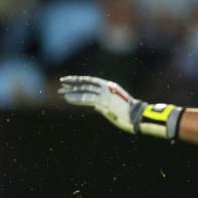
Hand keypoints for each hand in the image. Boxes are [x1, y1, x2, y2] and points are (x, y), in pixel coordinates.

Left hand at [59, 75, 182, 138]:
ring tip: (60, 93)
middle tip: (60, 85)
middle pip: (86, 83)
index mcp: (109, 87)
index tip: (67, 81)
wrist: (138, 117)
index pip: (91, 81)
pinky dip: (76, 98)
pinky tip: (67, 99)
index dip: (78, 80)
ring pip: (85, 90)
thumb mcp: (112, 107)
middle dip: (72, 84)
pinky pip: (87, 98)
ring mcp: (106, 93)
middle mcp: (107, 87)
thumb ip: (103, 105)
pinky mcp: (105, 101)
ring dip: (71, 92)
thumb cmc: (127, 115)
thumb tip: (95, 106)